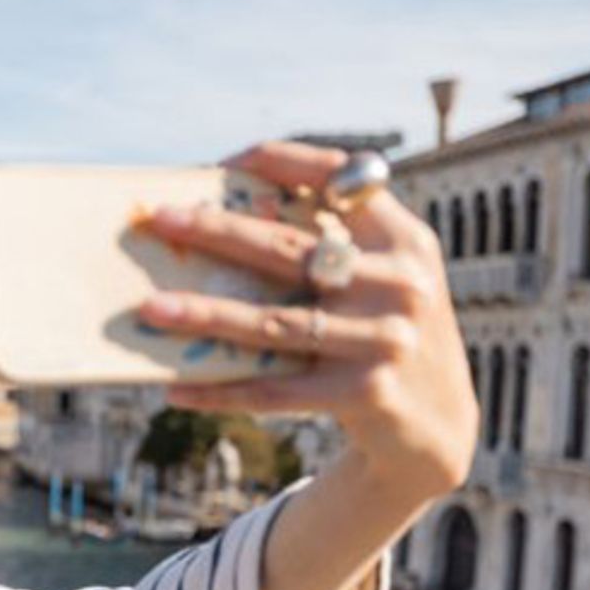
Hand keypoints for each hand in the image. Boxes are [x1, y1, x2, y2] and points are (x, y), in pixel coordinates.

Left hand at [136, 140, 477, 509]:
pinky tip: (176, 388)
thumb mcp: (384, 280)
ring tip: (149, 307)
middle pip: (291, 248)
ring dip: (205, 313)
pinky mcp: (365, 394)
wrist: (440, 426)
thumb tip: (225, 222)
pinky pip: (276, 390)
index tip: (224, 164)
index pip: (342, 179)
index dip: (283, 163)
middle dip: (217, 230)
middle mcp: (400, 284)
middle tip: (160, 219)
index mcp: (405, 240)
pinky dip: (222, 390)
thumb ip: (335, 246)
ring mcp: (385, 340)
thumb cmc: (385, 335)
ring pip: (274, 321)